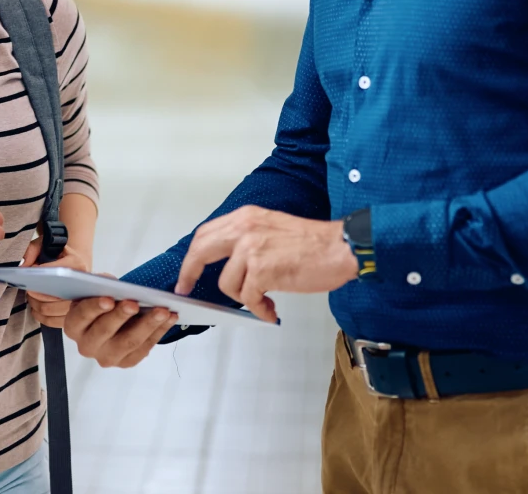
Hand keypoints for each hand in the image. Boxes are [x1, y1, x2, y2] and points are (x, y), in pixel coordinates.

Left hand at [19, 237, 90, 326]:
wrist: (72, 264)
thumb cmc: (56, 254)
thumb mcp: (44, 244)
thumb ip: (32, 250)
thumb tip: (22, 268)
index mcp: (77, 264)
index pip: (59, 272)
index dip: (41, 275)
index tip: (30, 276)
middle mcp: (82, 284)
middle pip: (56, 296)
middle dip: (37, 293)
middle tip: (28, 289)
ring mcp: (80, 301)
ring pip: (53, 310)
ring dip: (37, 305)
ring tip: (30, 297)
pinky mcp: (73, 314)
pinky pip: (55, 322)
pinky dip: (41, 316)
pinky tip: (35, 308)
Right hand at [63, 293, 176, 367]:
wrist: (105, 318)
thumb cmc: (98, 301)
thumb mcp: (92, 290)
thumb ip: (98, 285)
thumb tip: (113, 284)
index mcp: (73, 326)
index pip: (82, 316)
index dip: (94, 308)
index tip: (109, 299)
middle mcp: (87, 346)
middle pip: (105, 332)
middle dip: (121, 316)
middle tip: (135, 303)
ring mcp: (107, 357)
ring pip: (129, 342)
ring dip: (147, 325)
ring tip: (162, 310)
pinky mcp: (126, 362)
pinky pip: (145, 348)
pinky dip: (158, 331)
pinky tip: (169, 317)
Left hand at [174, 206, 357, 322]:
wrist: (340, 247)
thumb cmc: (313, 243)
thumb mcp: (270, 228)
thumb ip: (247, 240)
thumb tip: (229, 263)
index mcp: (245, 218)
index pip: (205, 234)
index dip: (192, 255)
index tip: (187, 272)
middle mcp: (244, 229)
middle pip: (200, 251)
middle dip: (189, 273)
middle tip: (187, 289)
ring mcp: (251, 249)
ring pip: (227, 284)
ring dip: (243, 299)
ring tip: (263, 301)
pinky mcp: (262, 271)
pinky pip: (248, 299)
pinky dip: (259, 309)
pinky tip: (271, 310)